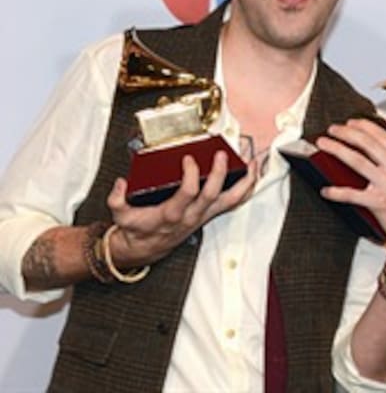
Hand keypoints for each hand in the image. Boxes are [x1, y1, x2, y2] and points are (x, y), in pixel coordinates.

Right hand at [106, 151, 256, 267]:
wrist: (145, 248)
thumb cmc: (137, 229)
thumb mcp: (120, 215)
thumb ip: (116, 200)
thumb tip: (120, 183)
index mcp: (172, 213)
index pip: (188, 193)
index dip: (191, 175)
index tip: (188, 158)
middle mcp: (192, 215)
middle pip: (214, 194)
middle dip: (220, 173)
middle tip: (222, 154)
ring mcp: (204, 215)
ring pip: (232, 200)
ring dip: (245, 182)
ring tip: (252, 163)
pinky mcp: (209, 214)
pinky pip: (234, 202)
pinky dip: (246, 188)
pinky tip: (251, 174)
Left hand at [315, 118, 385, 256]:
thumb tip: (370, 151)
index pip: (382, 135)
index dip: (362, 126)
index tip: (348, 123)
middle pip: (367, 143)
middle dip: (346, 133)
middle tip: (331, 130)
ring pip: (357, 161)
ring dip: (337, 150)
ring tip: (323, 145)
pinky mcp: (380, 202)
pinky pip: (352, 194)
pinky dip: (336, 191)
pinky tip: (326, 190)